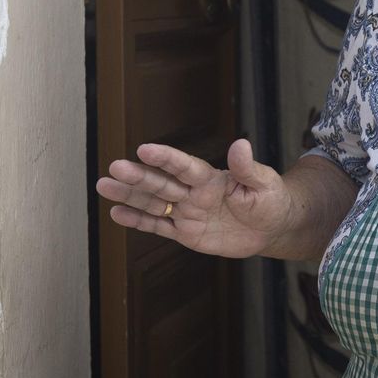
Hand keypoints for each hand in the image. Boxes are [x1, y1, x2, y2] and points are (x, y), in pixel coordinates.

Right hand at [95, 139, 294, 258]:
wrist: (272, 227)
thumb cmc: (271, 199)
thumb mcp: (263, 182)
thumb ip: (247, 167)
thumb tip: (240, 144)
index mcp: (211, 178)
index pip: (184, 166)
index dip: (165, 158)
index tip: (144, 149)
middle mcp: (194, 192)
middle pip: (162, 183)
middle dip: (138, 177)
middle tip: (114, 168)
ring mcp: (187, 211)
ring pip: (154, 203)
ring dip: (130, 196)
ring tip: (104, 186)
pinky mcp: (186, 232)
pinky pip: (158, 226)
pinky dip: (138, 221)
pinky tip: (117, 213)